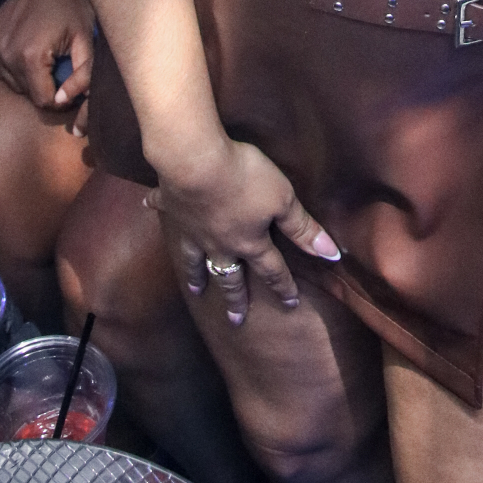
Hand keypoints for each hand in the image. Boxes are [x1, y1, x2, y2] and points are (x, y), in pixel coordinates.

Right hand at [0, 0, 94, 129]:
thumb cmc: (71, 6)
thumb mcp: (86, 40)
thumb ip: (82, 75)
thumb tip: (64, 101)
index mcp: (30, 57)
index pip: (43, 101)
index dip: (60, 97)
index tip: (70, 82)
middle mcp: (6, 55)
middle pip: (28, 93)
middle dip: (46, 85)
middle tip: (59, 64)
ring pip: (14, 83)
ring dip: (30, 77)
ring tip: (45, 55)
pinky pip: (2, 68)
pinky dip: (15, 65)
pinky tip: (29, 48)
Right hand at [146, 139, 340, 325]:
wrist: (196, 162)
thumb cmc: (245, 179)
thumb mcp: (283, 199)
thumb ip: (304, 228)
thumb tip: (333, 255)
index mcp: (249, 242)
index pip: (271, 269)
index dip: (283, 286)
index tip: (289, 304)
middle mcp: (219, 243)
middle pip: (229, 276)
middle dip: (235, 299)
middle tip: (235, 320)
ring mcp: (192, 229)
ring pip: (195, 259)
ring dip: (196, 274)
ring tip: (196, 291)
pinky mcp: (171, 205)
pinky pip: (162, 209)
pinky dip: (156, 208)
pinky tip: (148, 206)